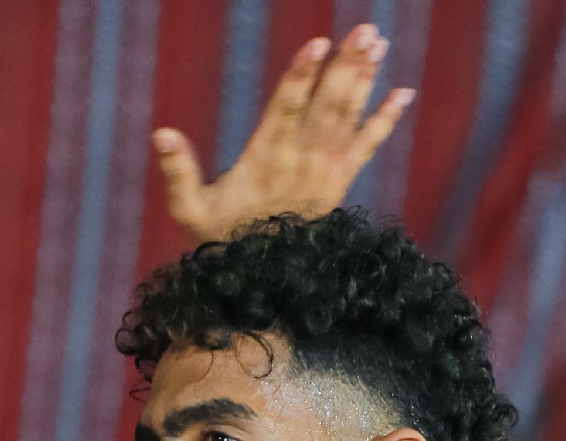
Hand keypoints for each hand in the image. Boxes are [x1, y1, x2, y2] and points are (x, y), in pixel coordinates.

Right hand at [155, 25, 412, 244]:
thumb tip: (161, 134)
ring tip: (377, 41)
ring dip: (364, 79)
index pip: (284, 110)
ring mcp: (323, 173)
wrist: (260, 285)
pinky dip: (385, 121)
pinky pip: (366, 149)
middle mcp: (298, 163)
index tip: (318, 45)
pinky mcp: (339, 185)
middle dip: (345, 67)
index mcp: (264, 161)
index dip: (301, 77)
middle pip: (325, 108)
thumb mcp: (190, 212)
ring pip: (347, 119)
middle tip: (364, 30)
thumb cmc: (222, 242)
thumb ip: (178, 173)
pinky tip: (404, 93)